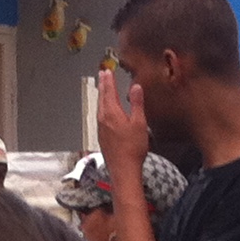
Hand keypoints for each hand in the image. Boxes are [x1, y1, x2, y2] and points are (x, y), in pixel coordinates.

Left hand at [95, 66, 150, 185]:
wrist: (123, 170)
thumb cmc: (132, 149)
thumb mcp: (139, 123)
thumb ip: (137, 104)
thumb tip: (136, 88)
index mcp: (112, 113)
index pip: (109, 91)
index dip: (109, 80)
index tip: (107, 70)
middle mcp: (103, 119)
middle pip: (102, 97)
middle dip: (103, 85)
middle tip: (102, 74)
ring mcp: (101, 128)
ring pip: (100, 106)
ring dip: (102, 95)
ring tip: (103, 88)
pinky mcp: (102, 136)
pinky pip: (100, 116)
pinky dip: (102, 107)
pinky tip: (105, 110)